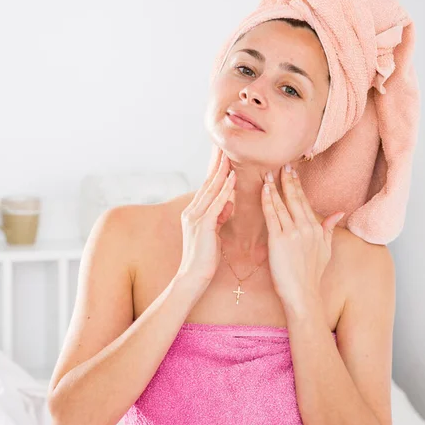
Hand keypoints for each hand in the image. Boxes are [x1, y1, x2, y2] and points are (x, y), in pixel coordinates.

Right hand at [177, 148, 236, 284]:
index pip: (207, 187)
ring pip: (211, 190)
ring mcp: (195, 218)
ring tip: (230, 155)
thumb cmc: (204, 260)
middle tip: (224, 145)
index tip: (223, 154)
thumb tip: (228, 202)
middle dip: (216, 164)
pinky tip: (232, 178)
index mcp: (194, 213)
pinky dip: (225, 190)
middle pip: (207, 183)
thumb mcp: (213, 234)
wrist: (192, 279)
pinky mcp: (203, 226)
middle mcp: (192, 212)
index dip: (215, 170)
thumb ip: (219, 216)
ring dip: (221, 171)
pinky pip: (216, 204)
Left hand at [261, 164, 343, 312]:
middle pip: (296, 198)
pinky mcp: (278, 241)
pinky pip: (272, 216)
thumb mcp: (326, 250)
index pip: (305, 202)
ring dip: (275, 187)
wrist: (303, 294)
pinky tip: (264, 190)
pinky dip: (268, 201)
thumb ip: (329, 229)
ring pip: (283, 204)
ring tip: (268, 173)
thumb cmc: (311, 275)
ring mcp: (293, 233)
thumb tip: (338, 213)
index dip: (298, 185)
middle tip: (282, 164)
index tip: (292, 171)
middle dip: (288, 180)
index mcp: (317, 229)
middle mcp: (306, 228)